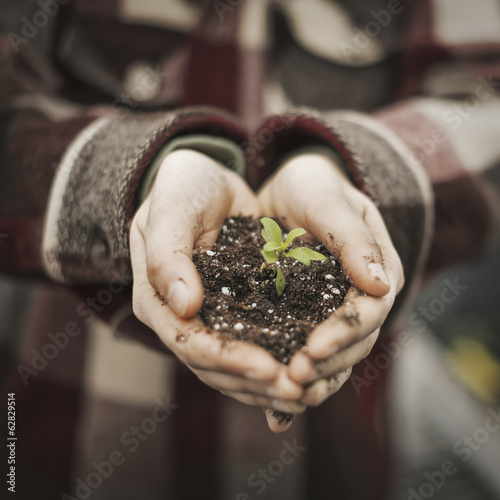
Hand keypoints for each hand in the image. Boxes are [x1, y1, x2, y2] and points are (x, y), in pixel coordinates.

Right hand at [130, 149, 302, 423]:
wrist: (202, 180)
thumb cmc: (180, 188)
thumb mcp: (171, 209)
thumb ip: (167, 254)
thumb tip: (185, 306)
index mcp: (157, 300)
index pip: (189, 343)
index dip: (227, 360)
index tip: (268, 369)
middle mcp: (179, 318)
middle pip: (214, 366)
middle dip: (254, 382)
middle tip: (298, 389)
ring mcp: (207, 318)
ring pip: (234, 367)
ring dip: (268, 384)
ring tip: (308, 390)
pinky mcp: (235, 311)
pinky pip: (254, 346)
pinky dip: (277, 361)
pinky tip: (307, 373)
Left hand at [258, 151, 403, 408]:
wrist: (290, 189)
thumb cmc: (313, 186)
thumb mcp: (328, 200)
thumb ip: (352, 238)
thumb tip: (382, 284)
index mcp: (376, 272)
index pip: (368, 312)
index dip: (343, 333)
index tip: (311, 349)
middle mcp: (359, 300)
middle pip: (352, 344)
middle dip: (324, 365)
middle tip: (291, 380)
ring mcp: (333, 313)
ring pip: (331, 359)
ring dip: (310, 383)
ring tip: (281, 399)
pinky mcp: (305, 320)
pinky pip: (304, 356)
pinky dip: (293, 387)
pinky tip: (275, 415)